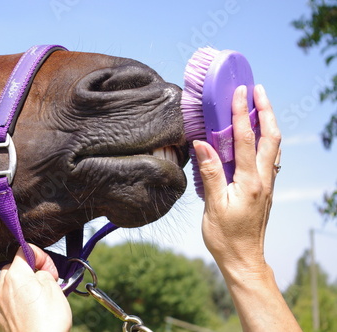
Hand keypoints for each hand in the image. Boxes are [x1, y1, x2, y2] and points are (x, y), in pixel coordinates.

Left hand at [0, 244, 71, 331]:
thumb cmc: (50, 319)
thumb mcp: (54, 288)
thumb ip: (44, 274)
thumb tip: (39, 275)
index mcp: (16, 276)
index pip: (23, 250)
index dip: (40, 255)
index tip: (50, 269)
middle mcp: (3, 289)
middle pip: (12, 268)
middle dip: (28, 270)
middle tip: (44, 280)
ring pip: (8, 286)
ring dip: (21, 286)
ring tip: (40, 297)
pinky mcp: (1, 322)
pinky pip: (7, 304)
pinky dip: (17, 303)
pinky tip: (30, 312)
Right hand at [194, 85, 300, 330]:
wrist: (244, 259)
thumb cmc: (226, 236)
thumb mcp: (213, 206)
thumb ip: (210, 173)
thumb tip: (202, 144)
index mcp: (250, 182)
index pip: (246, 140)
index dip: (242, 114)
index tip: (238, 92)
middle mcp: (263, 179)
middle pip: (270, 137)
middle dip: (265, 110)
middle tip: (257, 89)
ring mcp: (266, 184)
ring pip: (272, 146)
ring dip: (268, 122)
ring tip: (259, 104)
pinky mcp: (263, 188)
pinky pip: (267, 157)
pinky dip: (264, 138)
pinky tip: (256, 135)